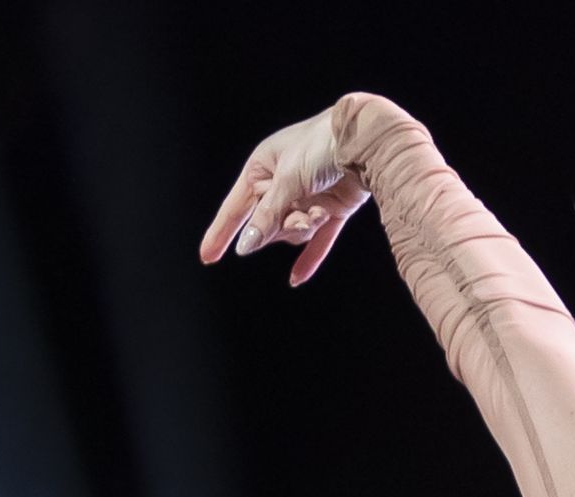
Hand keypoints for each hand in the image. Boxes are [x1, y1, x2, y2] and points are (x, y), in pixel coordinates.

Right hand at [200, 98, 372, 285]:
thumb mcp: (288, 180)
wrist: (367, 139)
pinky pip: (318, 240)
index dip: (222, 231)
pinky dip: (310, 258)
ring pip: (294, 230)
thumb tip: (246, 245)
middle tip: (297, 218)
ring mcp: (308, 196)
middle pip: (268, 223)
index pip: (236, 206)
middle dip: (281, 226)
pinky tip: (297, 279)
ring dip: (305, 227)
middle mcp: (282, 182)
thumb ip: (267, 216)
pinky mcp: (333, 207)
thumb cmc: (321, 145)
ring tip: (320, 213)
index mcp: (263, 166)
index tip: (207, 257)